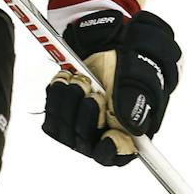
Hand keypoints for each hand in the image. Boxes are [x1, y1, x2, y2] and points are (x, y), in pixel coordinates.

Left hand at [42, 10, 180, 165]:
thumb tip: (132, 127)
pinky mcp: (62, 113)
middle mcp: (103, 132)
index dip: (111, 150)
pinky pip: (51, 115)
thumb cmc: (133, 56)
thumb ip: (137, 99)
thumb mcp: (142, 72)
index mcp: (130, 130)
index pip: (117, 156)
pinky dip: (56, 94)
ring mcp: (81, 125)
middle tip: (92, 89)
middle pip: (86, 143)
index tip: (108, 135)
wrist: (108, 37)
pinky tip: (67, 76)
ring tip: (80, 77)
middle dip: (87, 114)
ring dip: (69, 101)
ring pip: (65, 131)